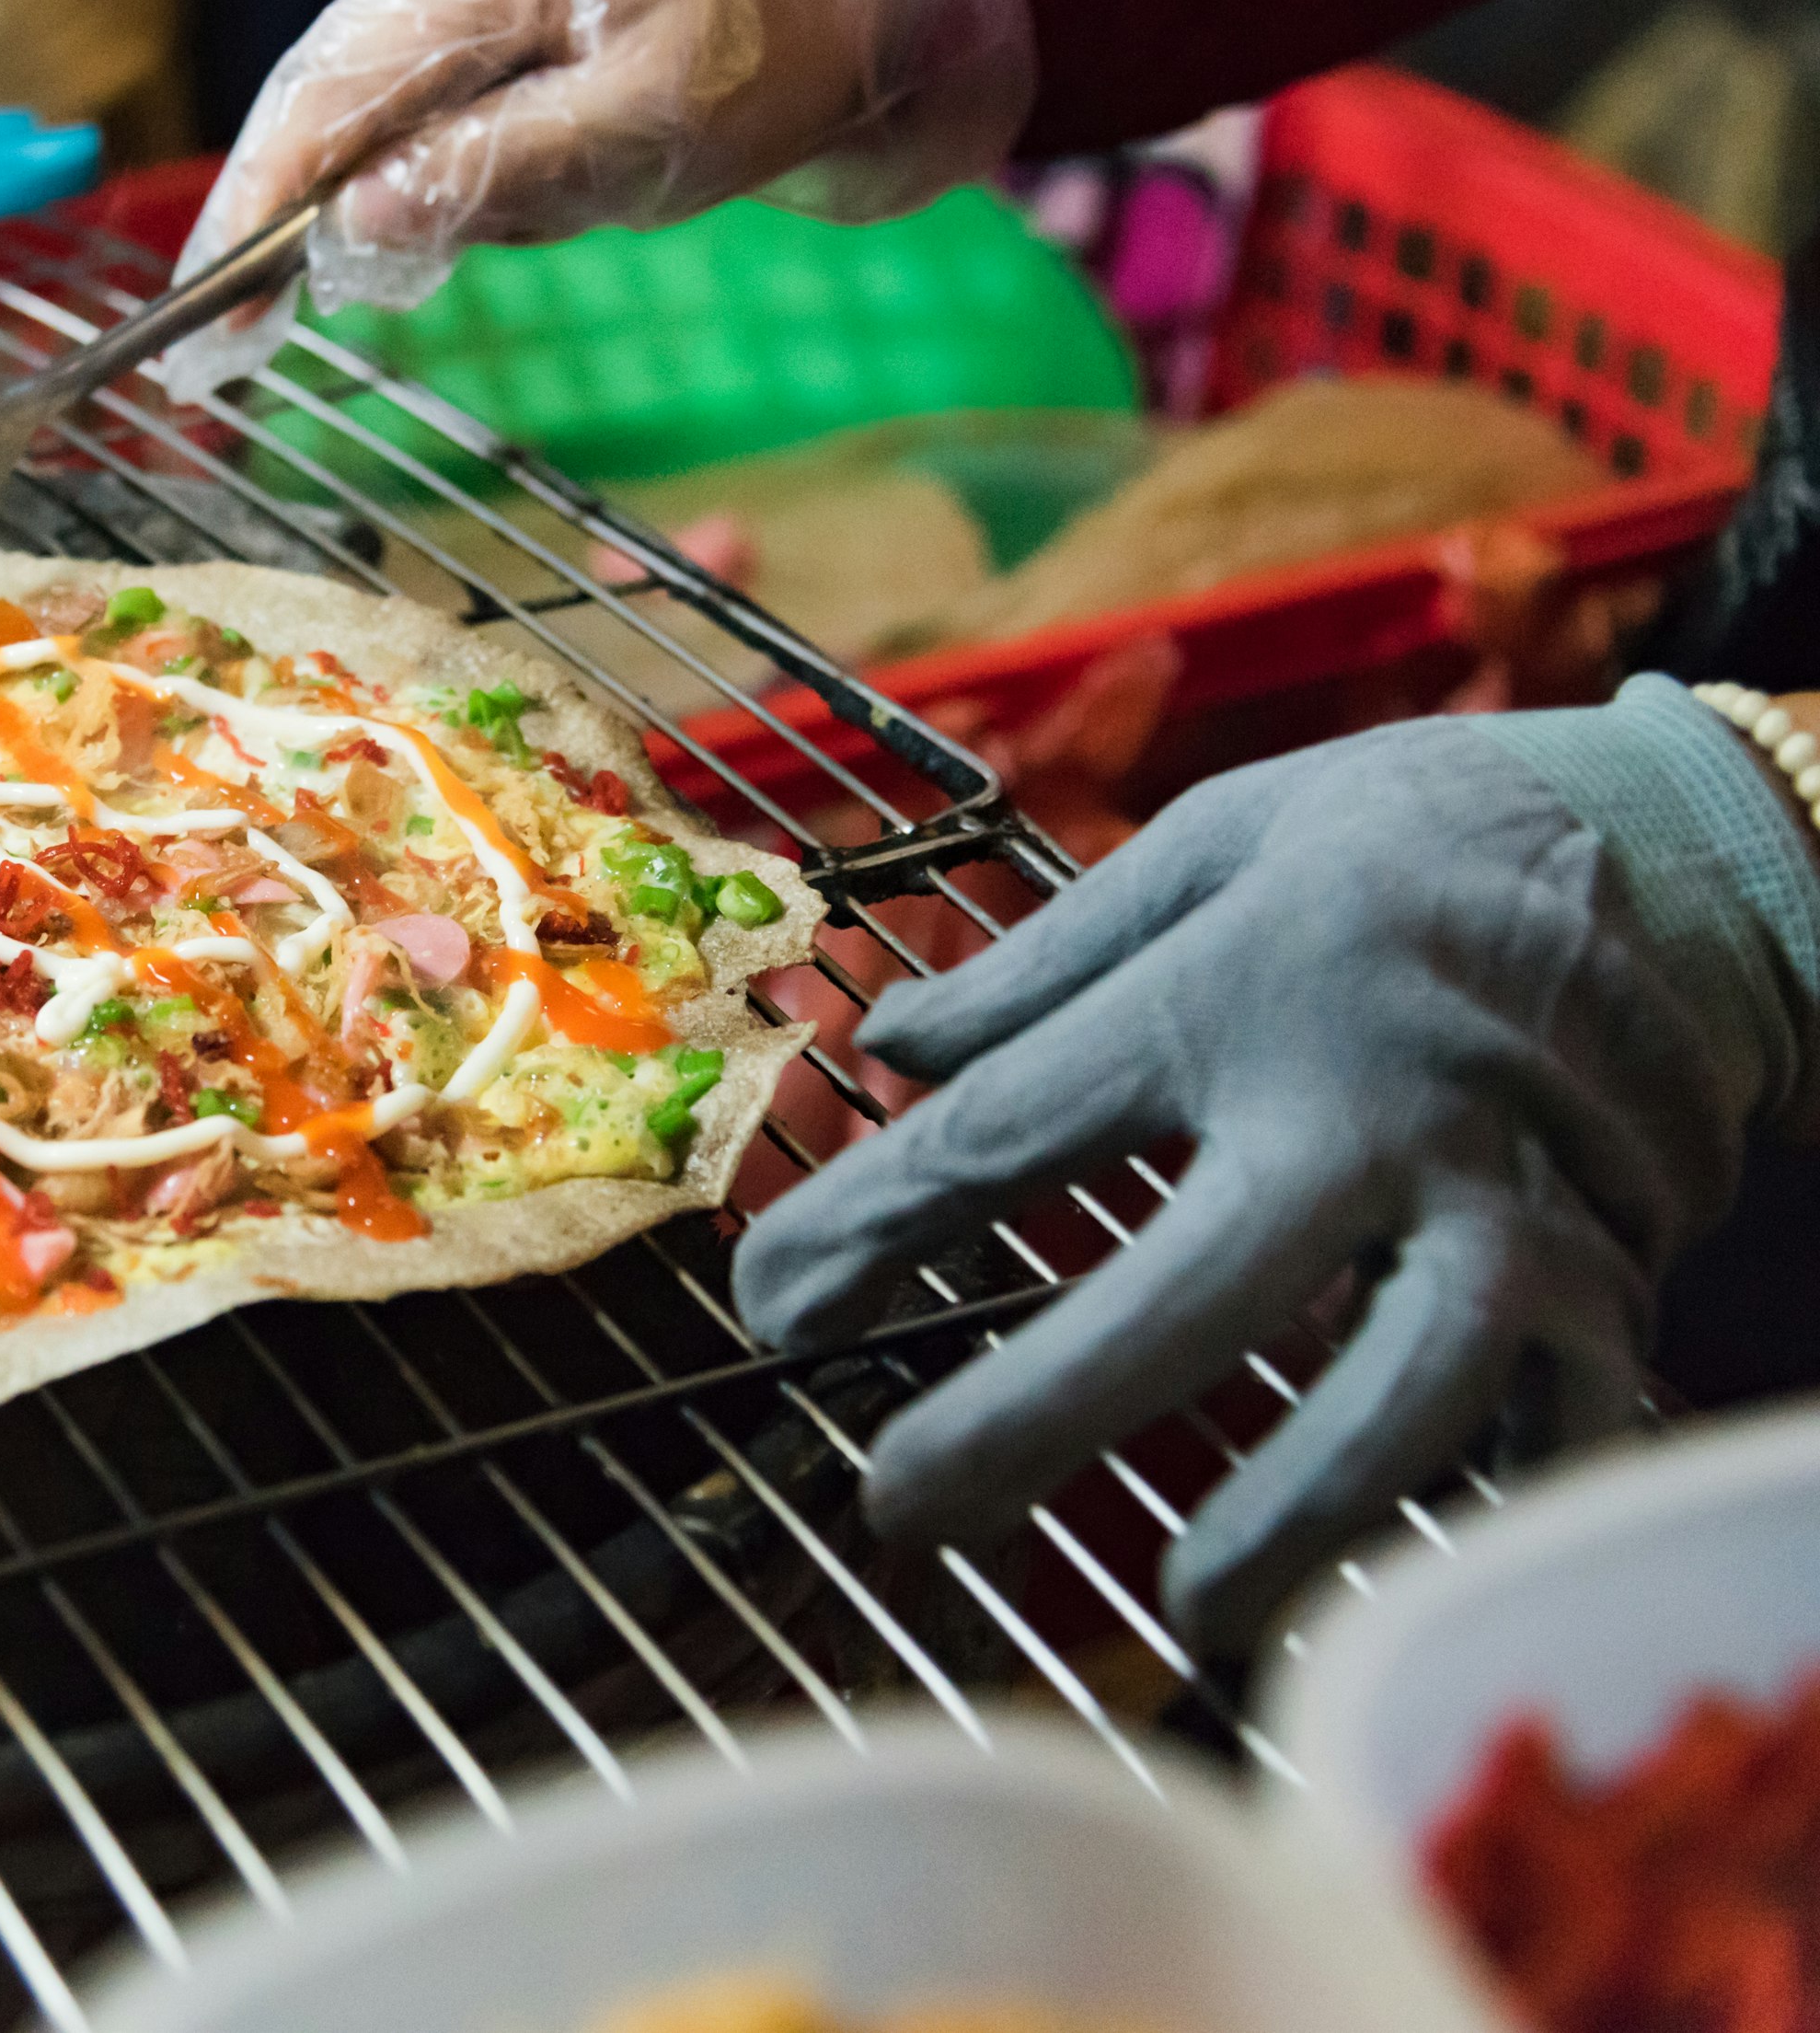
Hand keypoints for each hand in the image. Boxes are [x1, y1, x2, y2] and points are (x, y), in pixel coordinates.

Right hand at [156, 0, 1033, 398]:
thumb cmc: (782, 19)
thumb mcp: (653, 129)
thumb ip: (492, 176)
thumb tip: (344, 235)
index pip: (308, 113)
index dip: (244, 235)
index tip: (195, 346)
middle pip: (336, 110)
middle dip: (386, 213)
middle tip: (484, 259)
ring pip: (395, 101)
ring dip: (468, 173)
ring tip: (611, 164)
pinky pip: (443, 71)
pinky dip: (493, 131)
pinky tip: (593, 128)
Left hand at [734, 684, 1819, 1653]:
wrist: (1688, 847)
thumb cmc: (1411, 844)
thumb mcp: (1215, 842)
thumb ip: (1044, 963)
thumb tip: (885, 1041)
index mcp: (1241, 990)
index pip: (1012, 1130)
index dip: (870, 1226)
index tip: (765, 1307)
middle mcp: (1371, 1112)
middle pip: (1188, 1291)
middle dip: (1035, 1414)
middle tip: (901, 1504)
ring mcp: (1505, 1211)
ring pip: (1396, 1394)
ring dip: (1292, 1517)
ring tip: (1185, 1610)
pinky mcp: (1611, 1284)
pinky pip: (1549, 1430)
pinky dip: (1476, 1514)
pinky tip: (1389, 1583)